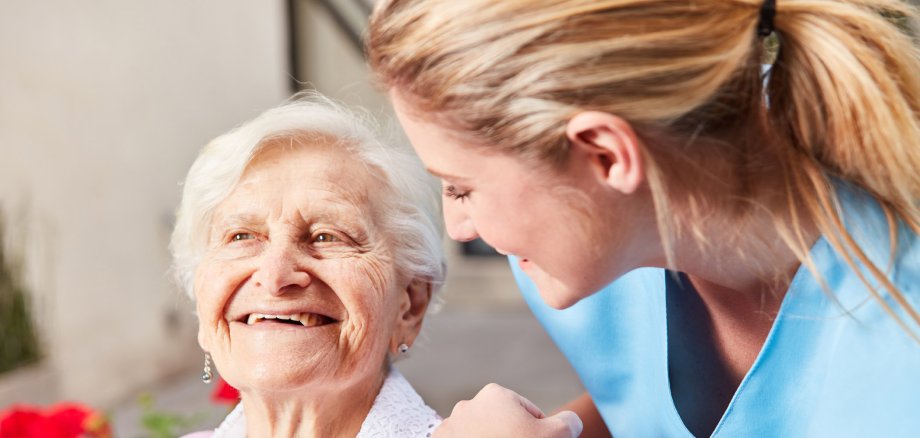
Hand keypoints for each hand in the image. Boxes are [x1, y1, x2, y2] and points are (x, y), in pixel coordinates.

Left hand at [433, 383, 582, 437]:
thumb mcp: (555, 436)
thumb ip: (568, 423)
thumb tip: (572, 420)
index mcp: (496, 394)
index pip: (528, 414)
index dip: (537, 434)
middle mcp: (468, 405)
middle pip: (502, 425)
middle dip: (512, 437)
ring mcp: (450, 427)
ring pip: (480, 435)